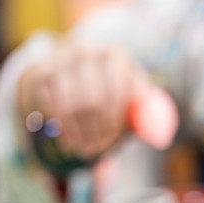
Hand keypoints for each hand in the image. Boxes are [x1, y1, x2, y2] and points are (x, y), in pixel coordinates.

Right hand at [17, 40, 152, 158]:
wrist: (75, 75)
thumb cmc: (113, 94)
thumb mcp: (133, 102)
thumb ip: (146, 116)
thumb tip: (160, 138)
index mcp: (117, 56)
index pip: (117, 88)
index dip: (115, 118)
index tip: (113, 141)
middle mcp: (88, 51)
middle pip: (91, 99)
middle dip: (95, 131)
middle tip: (98, 151)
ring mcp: (62, 59)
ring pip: (69, 107)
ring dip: (79, 134)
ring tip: (87, 150)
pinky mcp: (43, 71)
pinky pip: (52, 107)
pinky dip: (64, 130)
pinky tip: (72, 141)